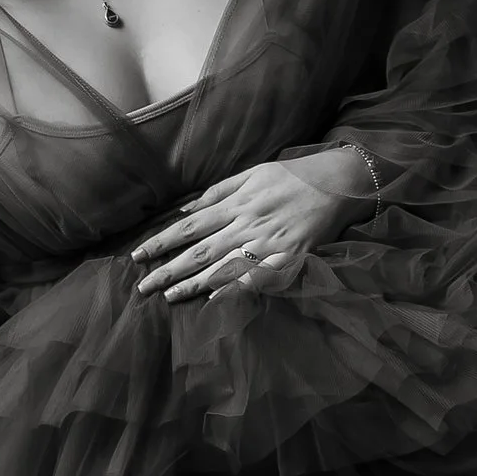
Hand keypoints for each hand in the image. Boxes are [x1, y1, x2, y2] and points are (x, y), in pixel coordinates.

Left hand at [131, 154, 370, 302]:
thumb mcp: (253, 173)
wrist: (338, 183)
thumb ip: (218, 192)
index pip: (189, 226)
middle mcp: (247, 224)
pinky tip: (214, 302)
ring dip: (193, 284)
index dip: (161, 242)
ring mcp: (268, 243)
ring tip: (168, 296)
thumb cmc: (293, 177)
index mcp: (236, 202)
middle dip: (168, 270)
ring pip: (222, 268)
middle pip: (200, 251)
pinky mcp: (288, 258)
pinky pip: (257, 278)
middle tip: (142, 287)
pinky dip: (235, 291)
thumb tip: (185, 209)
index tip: (137, 256)